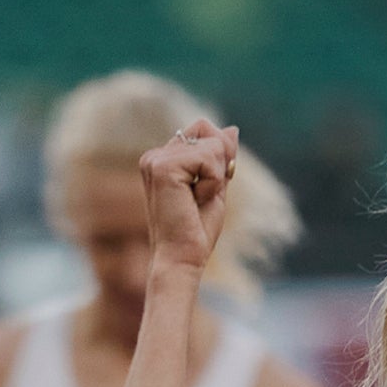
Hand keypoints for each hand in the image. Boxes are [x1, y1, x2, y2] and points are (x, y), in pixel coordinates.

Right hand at [136, 118, 238, 279]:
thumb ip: (221, 158)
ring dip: (216, 177)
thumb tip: (232, 129)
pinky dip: (212, 182)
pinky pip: (209, 157)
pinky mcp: (163, 167)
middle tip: (202, 196)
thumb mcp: (216, 187)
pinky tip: (195, 200)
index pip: (202, 130)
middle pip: (205, 129)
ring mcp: (156, 159)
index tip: (209, 189)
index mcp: (162, 159)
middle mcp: (155, 156)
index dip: (219, 154)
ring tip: (196, 201)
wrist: (182, 258)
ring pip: (211, 144)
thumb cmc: (196, 231)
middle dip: (219, 163)